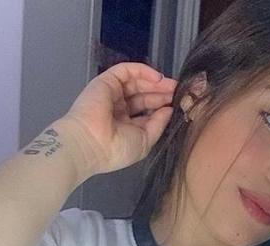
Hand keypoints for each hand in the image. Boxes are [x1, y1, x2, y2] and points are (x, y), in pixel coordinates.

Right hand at [58, 62, 177, 177]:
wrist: (91, 144)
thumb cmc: (117, 149)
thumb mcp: (145, 140)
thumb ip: (159, 124)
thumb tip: (169, 110)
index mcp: (127, 125)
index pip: (148, 110)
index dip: (163, 105)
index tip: (178, 103)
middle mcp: (119, 109)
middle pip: (144, 94)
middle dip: (162, 92)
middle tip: (178, 91)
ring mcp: (112, 94)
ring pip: (137, 81)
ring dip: (155, 82)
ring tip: (171, 85)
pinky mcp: (105, 82)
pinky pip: (126, 71)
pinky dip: (142, 70)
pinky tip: (157, 78)